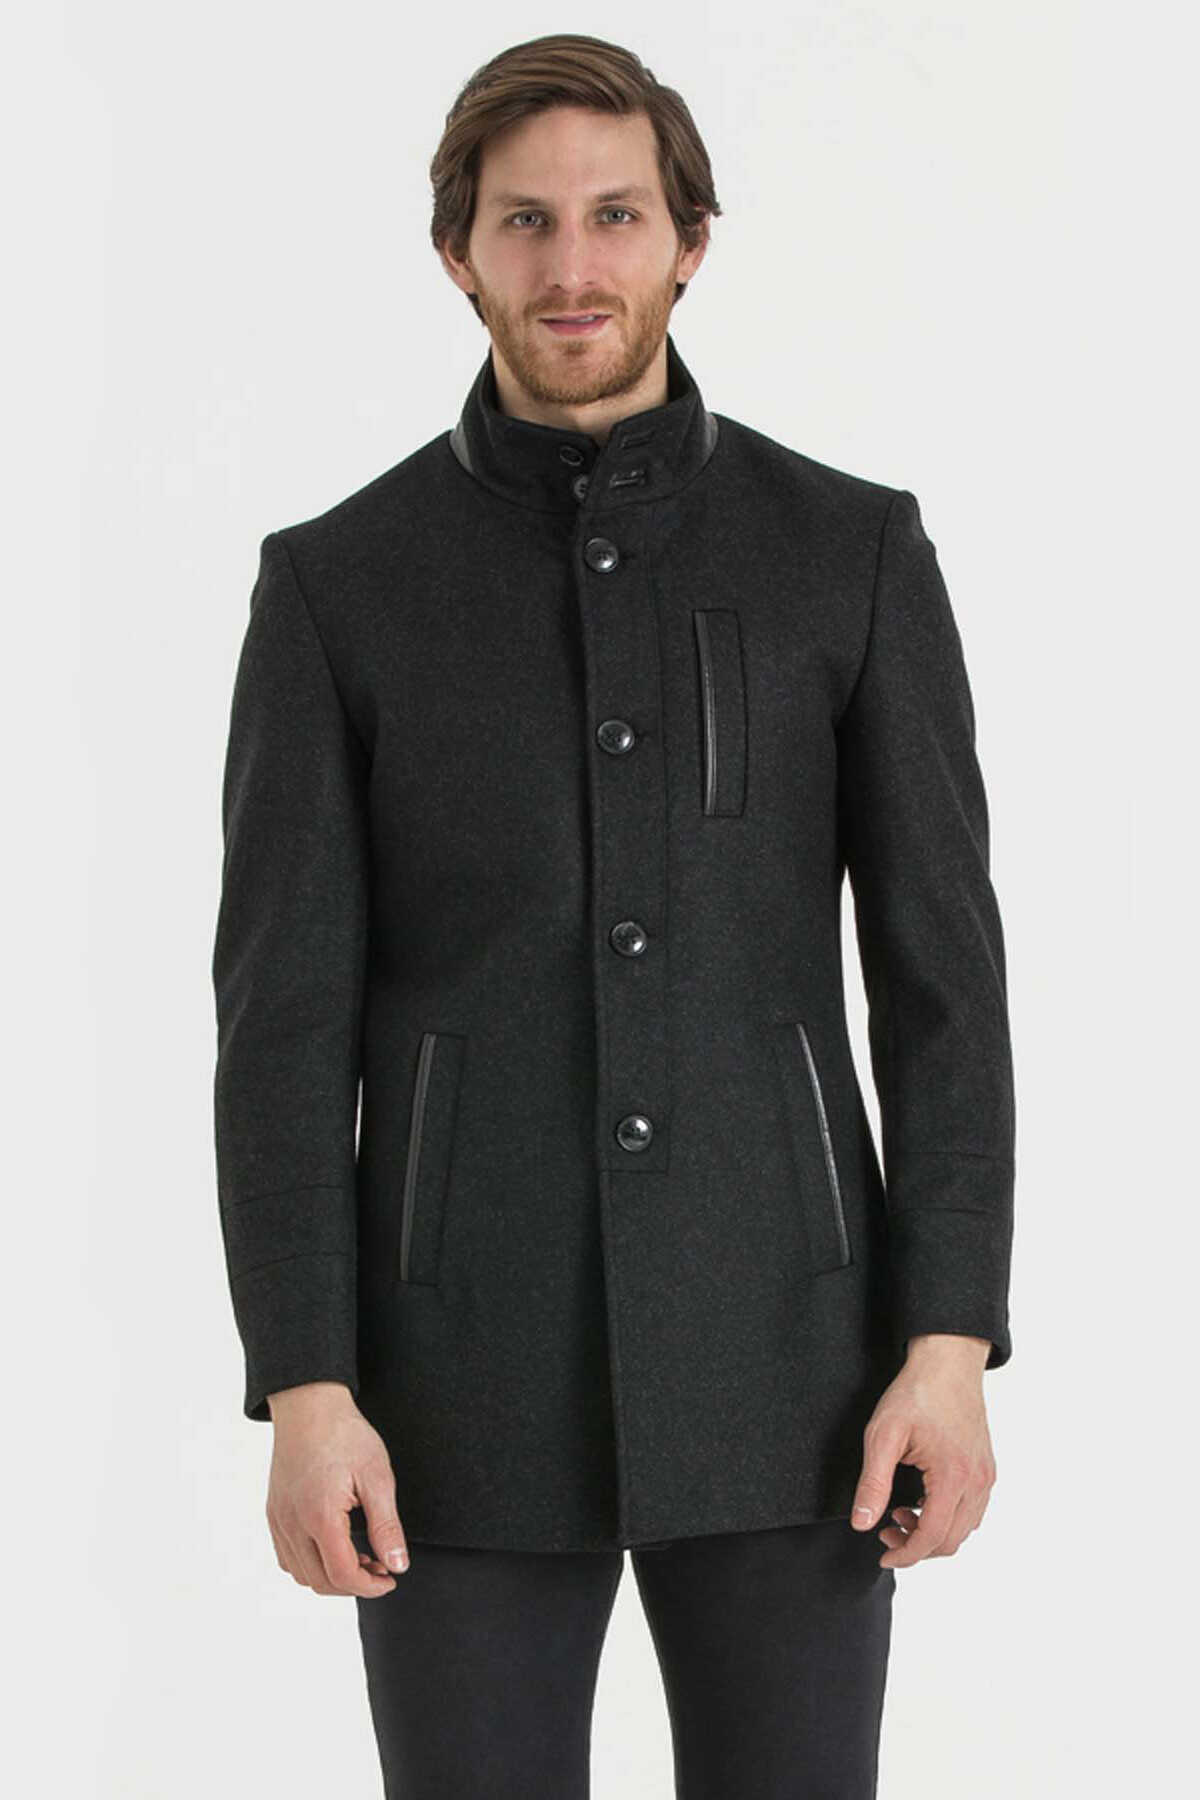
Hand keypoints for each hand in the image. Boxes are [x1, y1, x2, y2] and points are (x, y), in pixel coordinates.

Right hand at [265, 1381, 409, 1596]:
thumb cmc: (344, 1434)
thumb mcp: (377, 1477)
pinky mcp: (274, 1512)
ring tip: (360, 1556)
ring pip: (301, 1574)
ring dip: (331, 1577)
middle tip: (381, 1567)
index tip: (391, 1578)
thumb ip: (387, 1526)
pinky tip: (334, 1546)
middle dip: (354, 1585)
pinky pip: (287, 1556)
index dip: (370, 1586)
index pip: (343, 1575)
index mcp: (320, 1516)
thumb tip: (398, 1565)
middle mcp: (292, 1524)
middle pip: (320, 1582)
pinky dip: (310, 1564)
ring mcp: (279, 1519)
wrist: (309, 1404)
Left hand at [850, 1334, 996, 1568]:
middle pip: (951, 1540)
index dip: (906, 1555)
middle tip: (885, 1532)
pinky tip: (922, 1502)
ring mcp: (986, 1475)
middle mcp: (977, 1481)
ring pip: (965, 1529)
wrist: (948, 1361)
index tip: (882, 1554)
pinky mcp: (986, 1468)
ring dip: (933, 1534)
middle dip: (916, 1547)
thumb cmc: (916, 1392)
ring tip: (900, 1515)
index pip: (932, 1537)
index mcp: (953, 1476)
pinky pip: (972, 1511)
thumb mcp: (883, 1435)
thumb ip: (873, 1482)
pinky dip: (948, 1518)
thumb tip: (863, 1523)